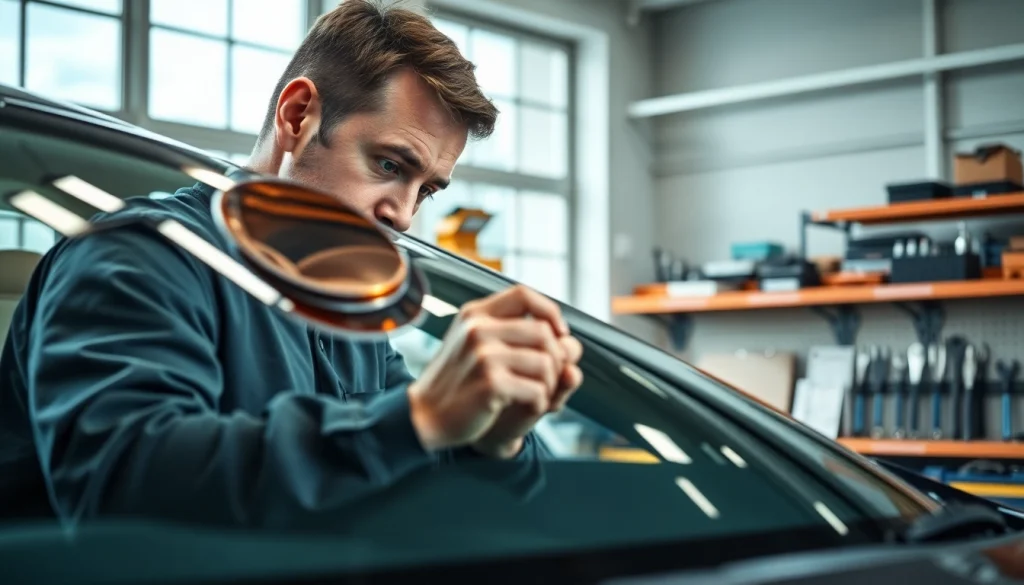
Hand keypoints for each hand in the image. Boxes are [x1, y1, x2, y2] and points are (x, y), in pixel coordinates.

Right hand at [407, 285, 581, 457]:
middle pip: (543, 332)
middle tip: (548, 378)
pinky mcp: (491, 384)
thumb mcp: (471, 343)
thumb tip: (563, 336)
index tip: (558, 333)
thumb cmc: (455, 382)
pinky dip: (539, 403)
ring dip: (550, 384)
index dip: (549, 311)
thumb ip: (506, 330)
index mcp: (475, 315)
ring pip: (546, 363)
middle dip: (556, 358)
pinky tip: (526, 407)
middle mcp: (478, 330)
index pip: (523, 294)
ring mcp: (483, 356)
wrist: (423, 416)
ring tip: (537, 394)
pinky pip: (537, 390)